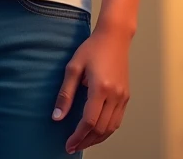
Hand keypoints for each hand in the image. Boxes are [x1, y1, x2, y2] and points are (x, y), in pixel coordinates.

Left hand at [53, 25, 130, 151]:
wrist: (114, 37)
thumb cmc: (92, 48)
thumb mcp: (73, 67)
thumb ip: (65, 93)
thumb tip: (57, 116)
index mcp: (100, 88)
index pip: (89, 121)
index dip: (78, 136)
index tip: (68, 144)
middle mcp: (114, 95)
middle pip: (101, 129)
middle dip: (86, 141)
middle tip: (73, 146)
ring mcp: (122, 97)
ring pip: (111, 128)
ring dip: (97, 139)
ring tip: (83, 142)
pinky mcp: (126, 96)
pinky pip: (117, 120)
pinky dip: (107, 130)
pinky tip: (97, 131)